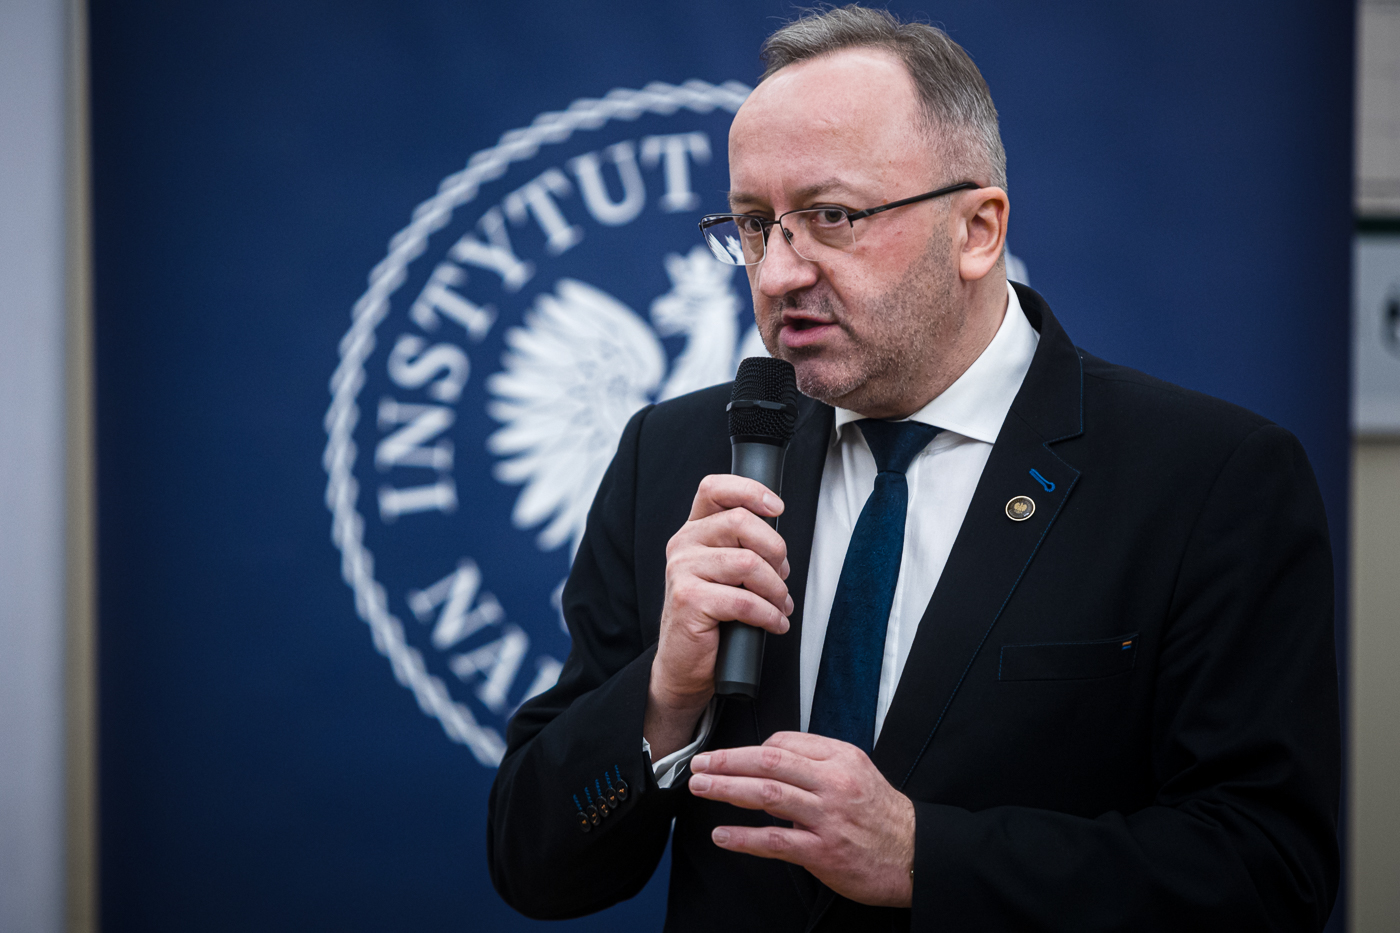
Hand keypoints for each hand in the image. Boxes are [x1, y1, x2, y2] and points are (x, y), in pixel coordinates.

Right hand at [644, 475, 791, 758]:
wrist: (685, 664)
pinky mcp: (688, 600)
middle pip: (740, 522)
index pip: (715, 489)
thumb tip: (780, 543)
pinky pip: (744, 600)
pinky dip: (769, 614)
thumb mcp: (727, 573)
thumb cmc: (713, 617)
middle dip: (775, 551)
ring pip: (747, 563)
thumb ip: (744, 547)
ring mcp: (682, 571)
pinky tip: (774, 624)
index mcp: (694, 531)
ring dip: (776, 589)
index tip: (777, 508)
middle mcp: (683, 544)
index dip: (750, 491)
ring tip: (780, 605)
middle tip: (783, 576)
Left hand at [687, 732, 914, 907]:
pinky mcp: (823, 851)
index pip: (784, 743)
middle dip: (727, 761)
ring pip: (767, 795)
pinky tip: (722, 835)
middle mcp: (833, 782)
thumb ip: (818, 762)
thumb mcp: (857, 772)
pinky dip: (744, 838)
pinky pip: (775, 841)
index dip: (749, 749)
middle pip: (769, 762)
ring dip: (726, 789)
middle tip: (700, 763)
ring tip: (701, 787)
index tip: (728, 756)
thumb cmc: (882, 815)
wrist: (915, 854)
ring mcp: (827, 817)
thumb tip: (774, 759)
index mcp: (840, 758)